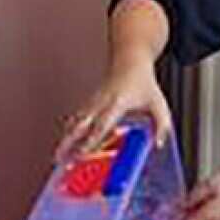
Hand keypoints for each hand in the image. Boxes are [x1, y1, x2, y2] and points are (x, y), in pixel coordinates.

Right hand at [54, 54, 171, 161]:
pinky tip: (65, 144)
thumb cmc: (144, 83)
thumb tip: (159, 144)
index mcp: (117, 103)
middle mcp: (101, 103)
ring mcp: (92, 102)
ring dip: (65, 139)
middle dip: (68, 142)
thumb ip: (162, 125)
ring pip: (74, 123)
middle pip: (80, 125)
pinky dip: (70, 132)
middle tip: (59, 158)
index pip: (102, 125)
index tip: (83, 153)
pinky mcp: (89, 103)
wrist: (130, 61)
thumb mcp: (159, 104)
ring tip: (58, 157)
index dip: (92, 140)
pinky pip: (77, 119)